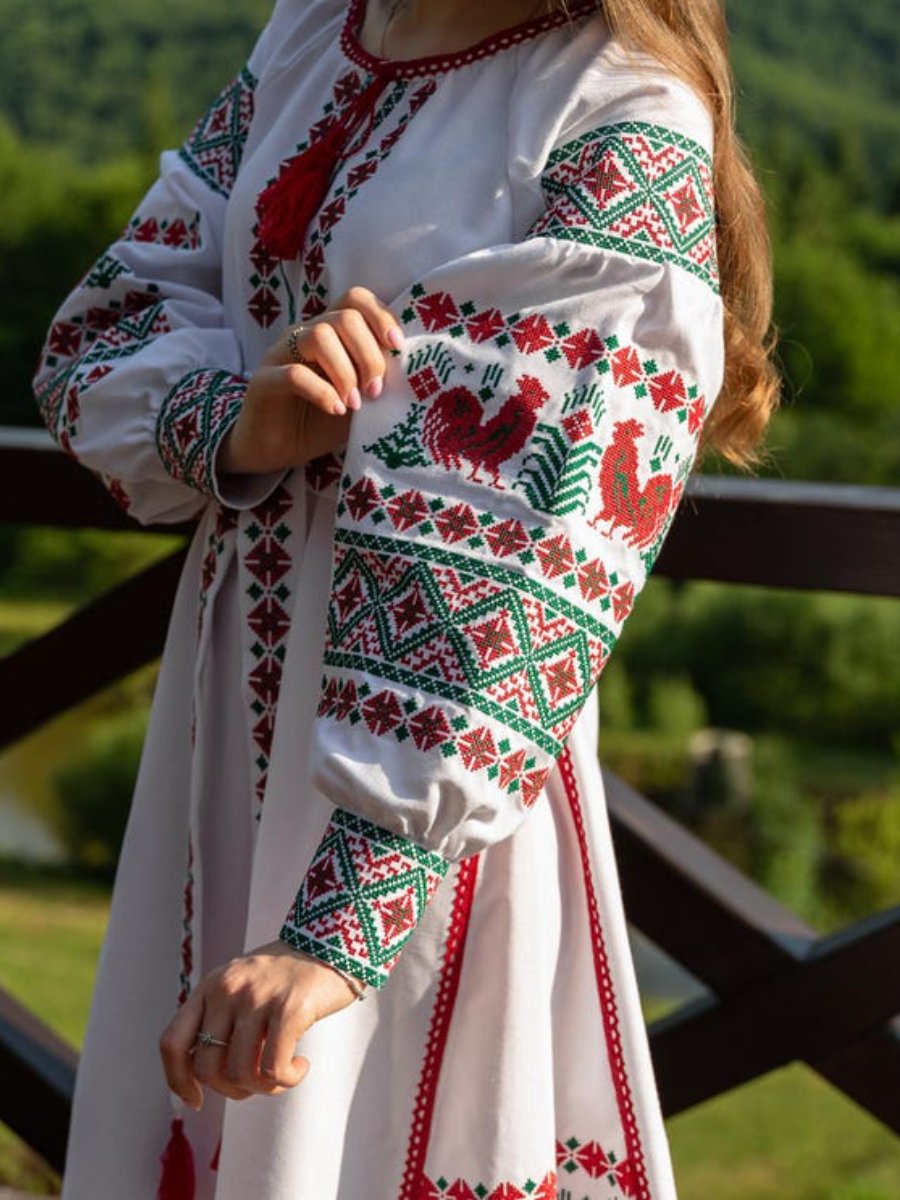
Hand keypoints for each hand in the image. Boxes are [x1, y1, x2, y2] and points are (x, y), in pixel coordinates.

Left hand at [158, 940, 357, 1108]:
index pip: (172, 1042)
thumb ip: (220, 1019)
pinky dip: (288, 1080)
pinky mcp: (290, 1008)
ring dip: (265, 1088)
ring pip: (241, 1074)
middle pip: (207, 1069)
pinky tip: (301, 1066)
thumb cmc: (288, 975)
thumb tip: (202, 1078)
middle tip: (258, 1084)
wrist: (334, 942)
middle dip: (232, 1090)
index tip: (197, 1100)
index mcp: (211, 986)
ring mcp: (258, 997)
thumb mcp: (243, 985)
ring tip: (284, 1074)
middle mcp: (227, 989)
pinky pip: (274, 1070)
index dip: (178, 1080)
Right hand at [218, 287, 403, 474]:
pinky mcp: (263, 381)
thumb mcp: (359, 401)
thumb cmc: (320, 422)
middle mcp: (304, 335)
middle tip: (375, 391)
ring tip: (354, 403)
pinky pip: (294, 374)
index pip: (355, 299)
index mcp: (330, 333)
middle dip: (369, 354)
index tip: (397, 346)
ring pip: (319, 336)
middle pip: (343, 318)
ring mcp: (281, 354)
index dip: (380, 316)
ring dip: (345, 371)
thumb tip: (412, 372)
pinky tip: (335, 409)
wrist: (275, 449)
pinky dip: (321, 391)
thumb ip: (378, 382)